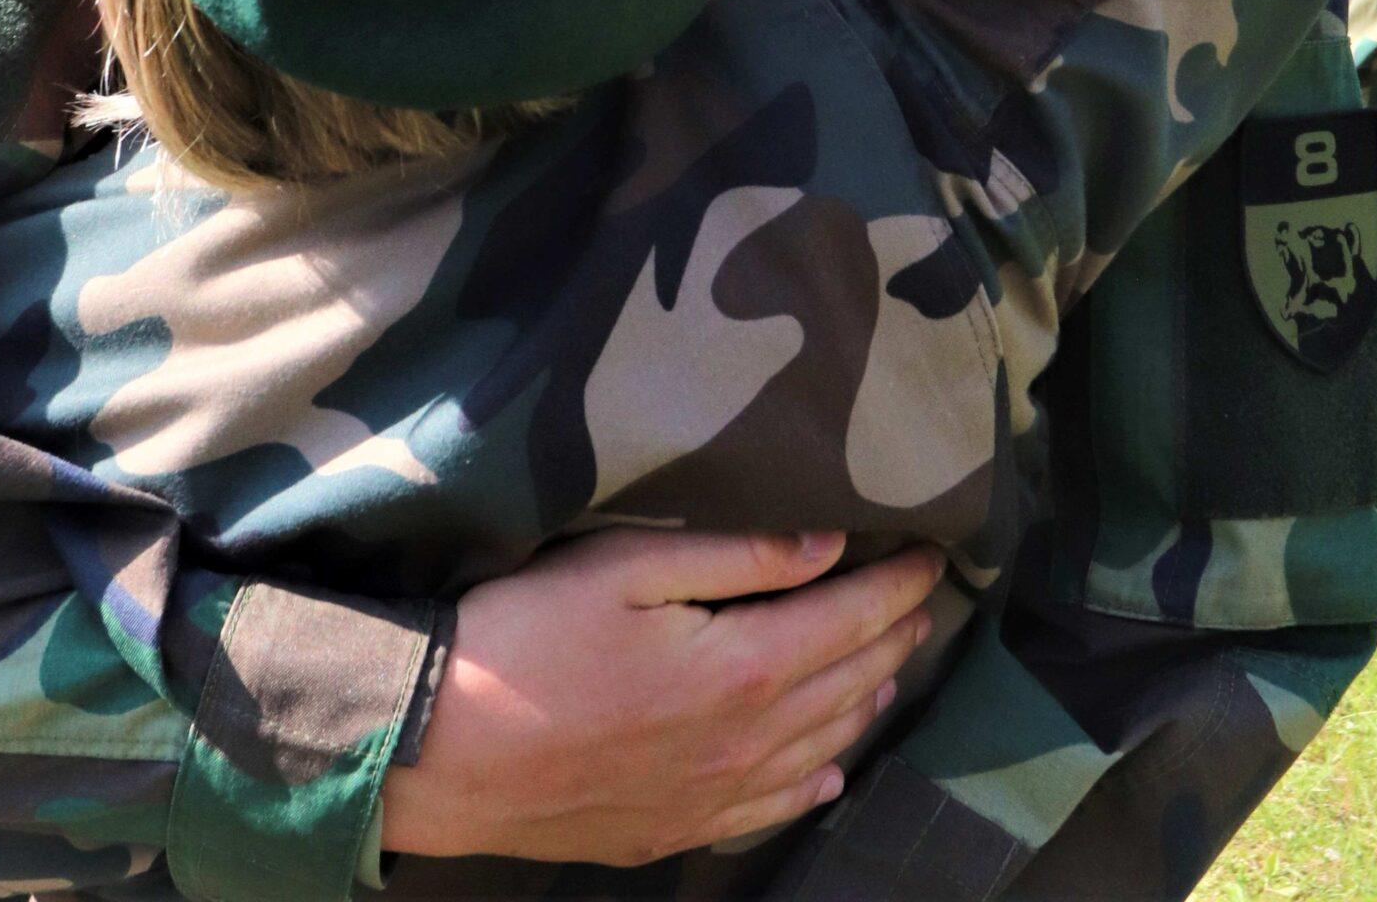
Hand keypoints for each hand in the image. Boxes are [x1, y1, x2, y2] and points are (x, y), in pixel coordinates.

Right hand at [380, 528, 940, 866]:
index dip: (899, 584)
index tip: (936, 552)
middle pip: (846, 686)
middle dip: (891, 636)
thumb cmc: (527, 636)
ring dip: (863, 704)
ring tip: (889, 666)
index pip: (851, 620)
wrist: (440, 750)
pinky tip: (827, 774)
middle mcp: (744, 747)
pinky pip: (766, 813)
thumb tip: (829, 545)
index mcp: (743, 672)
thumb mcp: (627, 566)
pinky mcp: (667, 829)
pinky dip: (811, 785)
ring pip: (819, 751)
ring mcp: (708, 799)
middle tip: (922, 600)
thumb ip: (737, 556)